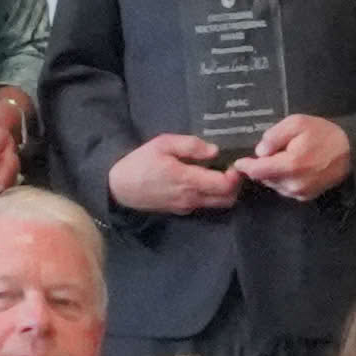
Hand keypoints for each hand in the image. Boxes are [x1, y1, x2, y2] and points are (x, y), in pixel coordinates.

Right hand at [109, 132, 244, 218]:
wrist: (119, 187)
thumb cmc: (141, 162)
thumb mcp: (163, 144)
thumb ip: (190, 146)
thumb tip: (214, 150)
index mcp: (188, 180)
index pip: (225, 185)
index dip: (236, 176)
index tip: (235, 162)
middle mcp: (191, 198)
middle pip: (227, 199)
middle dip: (235, 185)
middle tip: (231, 168)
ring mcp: (187, 207)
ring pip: (218, 204)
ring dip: (225, 191)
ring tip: (220, 173)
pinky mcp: (181, 211)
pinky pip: (204, 205)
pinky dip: (212, 196)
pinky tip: (205, 181)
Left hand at [235, 112, 352, 201]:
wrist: (351, 151)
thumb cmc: (323, 134)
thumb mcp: (297, 123)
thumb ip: (275, 136)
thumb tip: (259, 151)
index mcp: (290, 166)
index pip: (257, 171)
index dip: (245, 166)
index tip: (238, 161)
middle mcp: (293, 184)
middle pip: (264, 178)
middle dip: (261, 166)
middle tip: (270, 152)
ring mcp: (300, 193)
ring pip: (273, 184)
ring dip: (271, 173)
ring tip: (283, 157)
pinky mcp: (305, 197)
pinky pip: (284, 189)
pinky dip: (282, 179)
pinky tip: (291, 167)